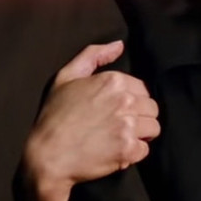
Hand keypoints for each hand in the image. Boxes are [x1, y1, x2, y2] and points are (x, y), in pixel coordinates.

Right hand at [22, 41, 160, 200]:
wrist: (47, 155)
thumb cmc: (54, 116)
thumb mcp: (66, 76)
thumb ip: (93, 55)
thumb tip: (119, 45)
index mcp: (112, 80)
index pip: (142, 89)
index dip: (132, 101)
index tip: (117, 110)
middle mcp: (124, 101)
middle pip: (151, 108)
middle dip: (139, 117)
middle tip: (118, 126)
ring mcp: (128, 126)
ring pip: (153, 128)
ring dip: (140, 135)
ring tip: (119, 138)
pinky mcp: (128, 149)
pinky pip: (145, 150)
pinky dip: (133, 153)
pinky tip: (116, 152)